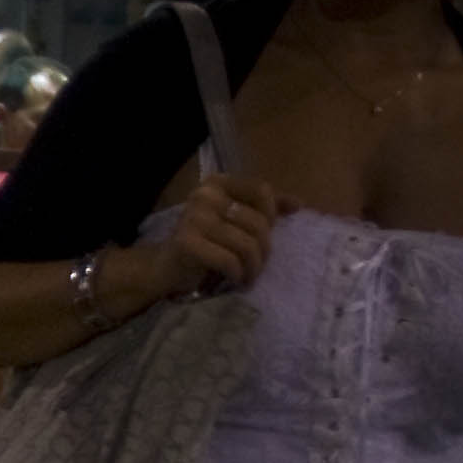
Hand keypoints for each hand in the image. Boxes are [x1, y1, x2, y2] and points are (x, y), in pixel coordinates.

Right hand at [147, 171, 282, 298]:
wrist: (165, 267)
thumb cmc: (206, 243)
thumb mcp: (236, 221)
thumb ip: (264, 209)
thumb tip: (297, 204)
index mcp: (217, 183)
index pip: (261, 191)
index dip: (271, 215)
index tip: (265, 234)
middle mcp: (204, 195)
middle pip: (258, 221)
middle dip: (264, 249)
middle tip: (257, 265)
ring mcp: (193, 218)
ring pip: (247, 243)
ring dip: (253, 266)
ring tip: (249, 275)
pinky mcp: (186, 242)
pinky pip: (229, 260)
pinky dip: (237, 274)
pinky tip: (234, 279)